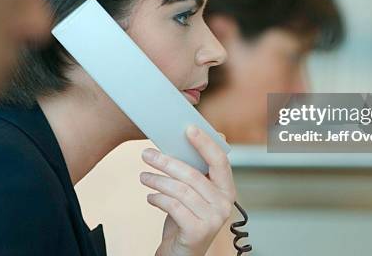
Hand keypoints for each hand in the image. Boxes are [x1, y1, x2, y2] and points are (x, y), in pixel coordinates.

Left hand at [140, 126, 235, 255]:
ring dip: (157, 180)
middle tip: (146, 154)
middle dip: (167, 162)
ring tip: (144, 176)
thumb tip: (188, 138)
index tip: (188, 128)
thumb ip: (195, 171)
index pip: (220, 160)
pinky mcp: (198, 232)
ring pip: (181, 190)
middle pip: (193, 174)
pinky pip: (174, 207)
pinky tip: (150, 197)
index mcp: (227, 189)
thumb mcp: (194, 194)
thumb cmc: (187, 218)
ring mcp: (213, 219)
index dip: (205, 143)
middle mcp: (225, 204)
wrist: (183, 254)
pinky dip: (158, 199)